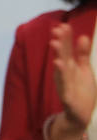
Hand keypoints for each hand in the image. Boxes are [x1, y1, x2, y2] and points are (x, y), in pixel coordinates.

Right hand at [50, 23, 96, 139]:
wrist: (79, 114)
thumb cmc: (81, 90)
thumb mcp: (84, 69)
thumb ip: (82, 54)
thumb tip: (83, 36)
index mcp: (69, 66)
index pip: (66, 49)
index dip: (65, 38)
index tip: (64, 25)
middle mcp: (64, 73)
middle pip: (62, 55)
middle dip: (59, 43)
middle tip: (57, 30)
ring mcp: (64, 84)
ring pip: (61, 68)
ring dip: (57, 55)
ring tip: (54, 43)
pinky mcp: (67, 96)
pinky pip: (64, 84)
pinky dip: (61, 75)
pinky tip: (58, 64)